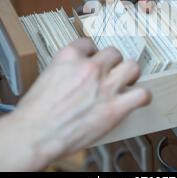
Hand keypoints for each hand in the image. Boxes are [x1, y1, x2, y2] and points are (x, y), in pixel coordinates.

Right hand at [11, 38, 150, 169]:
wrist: (35, 134)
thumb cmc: (34, 113)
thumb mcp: (44, 78)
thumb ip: (63, 72)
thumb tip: (71, 78)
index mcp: (69, 57)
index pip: (89, 43)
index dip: (92, 53)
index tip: (93, 60)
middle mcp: (90, 67)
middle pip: (114, 53)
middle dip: (113, 63)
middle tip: (110, 74)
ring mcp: (104, 86)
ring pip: (132, 67)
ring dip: (130, 74)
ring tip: (126, 82)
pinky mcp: (115, 107)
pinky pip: (141, 94)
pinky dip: (142, 97)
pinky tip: (138, 99)